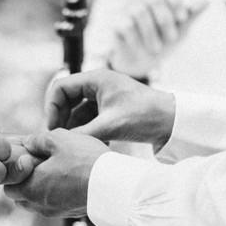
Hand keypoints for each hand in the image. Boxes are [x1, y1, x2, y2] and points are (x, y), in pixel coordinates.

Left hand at [4, 129, 108, 216]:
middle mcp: (40, 205)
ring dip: (41, 188)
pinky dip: (56, 193)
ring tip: (57, 170)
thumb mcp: (58, 140)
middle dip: (26, 181)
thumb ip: (36, 140)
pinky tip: (70, 177)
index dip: (15, 172)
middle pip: (21, 197)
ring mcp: (56, 212)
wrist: (115, 185)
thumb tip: (27, 142)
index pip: (8, 187)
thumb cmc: (85, 161)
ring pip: (38, 202)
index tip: (28, 158)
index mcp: (31, 189)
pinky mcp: (71, 213)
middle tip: (41, 163)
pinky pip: (55, 204)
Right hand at [46, 69, 175, 149]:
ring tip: (77, 145)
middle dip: (61, 119)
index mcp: (96, 79)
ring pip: (78, 112)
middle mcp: (98, 84)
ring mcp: (105, 97)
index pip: (60, 88)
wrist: (173, 123)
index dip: (51, 107)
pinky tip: (94, 146)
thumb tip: (59, 143)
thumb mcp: (110, 126)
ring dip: (75, 128)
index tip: (53, 128)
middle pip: (66, 99)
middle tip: (60, 139)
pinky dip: (88, 132)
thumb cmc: (145, 116)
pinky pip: (90, 119)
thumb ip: (82, 134)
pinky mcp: (111, 110)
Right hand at [102, 0, 207, 77]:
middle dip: (165, 20)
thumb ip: (191, 15)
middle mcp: (144, 0)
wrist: (142, 63)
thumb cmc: (164, 42)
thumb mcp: (181, 30)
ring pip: (139, 11)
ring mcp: (129, 10)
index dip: (176, 1)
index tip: (183, 18)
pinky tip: (140, 49)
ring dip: (150, 33)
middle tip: (172, 39)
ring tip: (156, 49)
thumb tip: (207, 0)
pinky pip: (125, 25)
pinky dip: (135, 39)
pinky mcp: (116, 23)